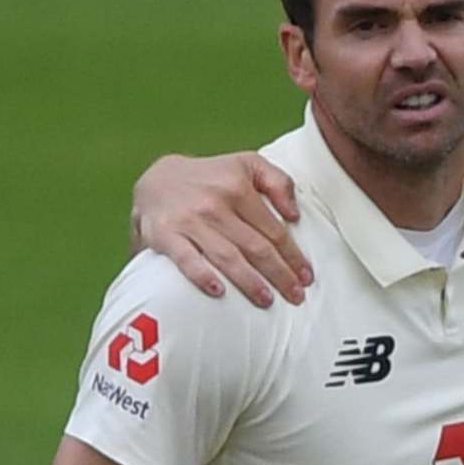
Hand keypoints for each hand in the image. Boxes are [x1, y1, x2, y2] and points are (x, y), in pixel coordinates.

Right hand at [132, 152, 310, 306]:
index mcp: (238, 187)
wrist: (156, 179)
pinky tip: (218, 292)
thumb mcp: (247, 164)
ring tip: (267, 300)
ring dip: (250, 281)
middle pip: (255, 246)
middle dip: (280, 274)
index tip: (306, 276)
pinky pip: (185, 259)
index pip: (273, 229)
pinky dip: (202, 275)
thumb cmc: (211, 177)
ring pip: (227, 256)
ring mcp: (189, 220)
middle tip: (296, 296)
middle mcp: (215, 204)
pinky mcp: (164, 234)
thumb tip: (294, 215)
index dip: (293, 255)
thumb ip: (278, 181)